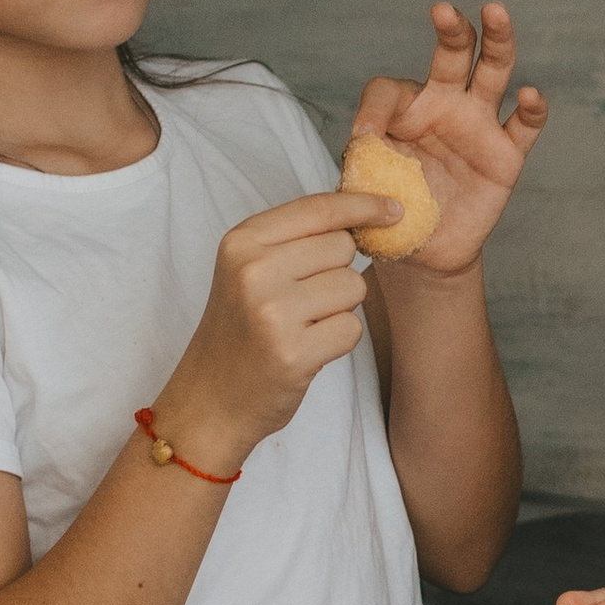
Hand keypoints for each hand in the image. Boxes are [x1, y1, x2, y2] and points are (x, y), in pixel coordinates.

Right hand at [151, 190, 373, 470]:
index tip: (393, 209)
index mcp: (242, 241)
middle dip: (338, 272)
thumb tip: (367, 212)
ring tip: (302, 327)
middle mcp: (253, 271)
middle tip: (303, 301)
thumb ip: (296, 239)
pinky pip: (352, 328)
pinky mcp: (294, 353)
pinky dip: (338, 341)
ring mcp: (272, 312)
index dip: (362, 205)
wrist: (210, 399)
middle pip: (343, 247)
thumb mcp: (249, 270)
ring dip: (339, 309)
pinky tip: (307, 350)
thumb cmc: (241, 331)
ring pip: (353, 287)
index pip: (318, 209)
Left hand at [351, 0, 548, 278]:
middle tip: (443, 10)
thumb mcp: (364, 185)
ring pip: (494, 72)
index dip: (375, 109)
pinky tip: (530, 95)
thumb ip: (360, 159)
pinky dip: (532, 108)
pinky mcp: (506, 156)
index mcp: (405, 108)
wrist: (422, 252)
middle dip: (451, 30)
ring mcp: (479, 126)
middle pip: (453, 55)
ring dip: (497, 41)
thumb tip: (364, 140)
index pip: (389, 88)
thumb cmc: (390, 210)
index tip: (363, 139)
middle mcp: (445, 105)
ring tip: (494, 13)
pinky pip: (524, 126)